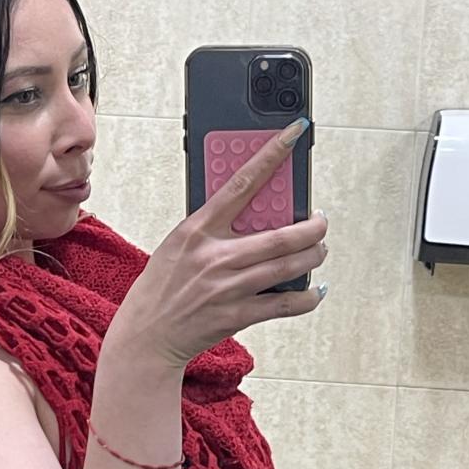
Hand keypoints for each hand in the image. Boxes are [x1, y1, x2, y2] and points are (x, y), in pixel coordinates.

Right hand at [106, 118, 328, 372]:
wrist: (147, 335)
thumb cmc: (163, 285)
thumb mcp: (179, 243)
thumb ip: (212, 225)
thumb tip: (254, 209)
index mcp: (198, 229)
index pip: (242, 182)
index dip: (272, 154)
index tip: (294, 133)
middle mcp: (215, 256)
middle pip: (280, 235)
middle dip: (312, 227)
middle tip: (321, 221)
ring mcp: (228, 287)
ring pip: (288, 266)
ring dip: (313, 256)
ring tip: (319, 250)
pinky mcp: (237, 315)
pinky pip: (285, 304)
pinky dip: (307, 297)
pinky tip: (315, 289)